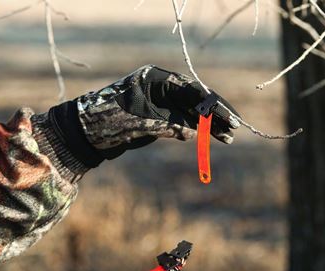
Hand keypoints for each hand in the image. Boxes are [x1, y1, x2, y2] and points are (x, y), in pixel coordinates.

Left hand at [76, 65, 240, 154]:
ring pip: (192, 112)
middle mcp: (162, 88)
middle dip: (216, 114)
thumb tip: (194, 131)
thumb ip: (169, 125)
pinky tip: (211, 137)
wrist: (89, 132)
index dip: (213, 105)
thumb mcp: (141, 122)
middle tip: (235, 128)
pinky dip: (197, 130)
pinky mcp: (159, 117)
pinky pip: (184, 122)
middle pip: (196, 99)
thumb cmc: (109, 120)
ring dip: (210, 125)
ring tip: (228, 138)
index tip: (229, 118)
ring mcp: (161, 102)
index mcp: (157, 79)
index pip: (193, 89)